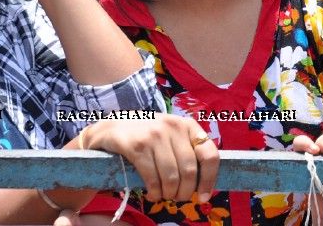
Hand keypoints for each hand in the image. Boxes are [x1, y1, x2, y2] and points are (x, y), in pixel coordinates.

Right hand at [84, 114, 219, 202]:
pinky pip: (152, 178)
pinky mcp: (137, 146)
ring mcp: (155, 135)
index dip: (209, 180)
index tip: (204, 196)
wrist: (112, 128)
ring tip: (164, 195)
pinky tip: (152, 193)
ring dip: (169, 194)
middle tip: (177, 198)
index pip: (209, 154)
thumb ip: (187, 152)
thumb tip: (203, 184)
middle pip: (189, 171)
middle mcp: (174, 127)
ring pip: (171, 177)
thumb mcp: (171, 136)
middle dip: (185, 192)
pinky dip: (155, 192)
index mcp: (188, 126)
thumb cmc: (147, 136)